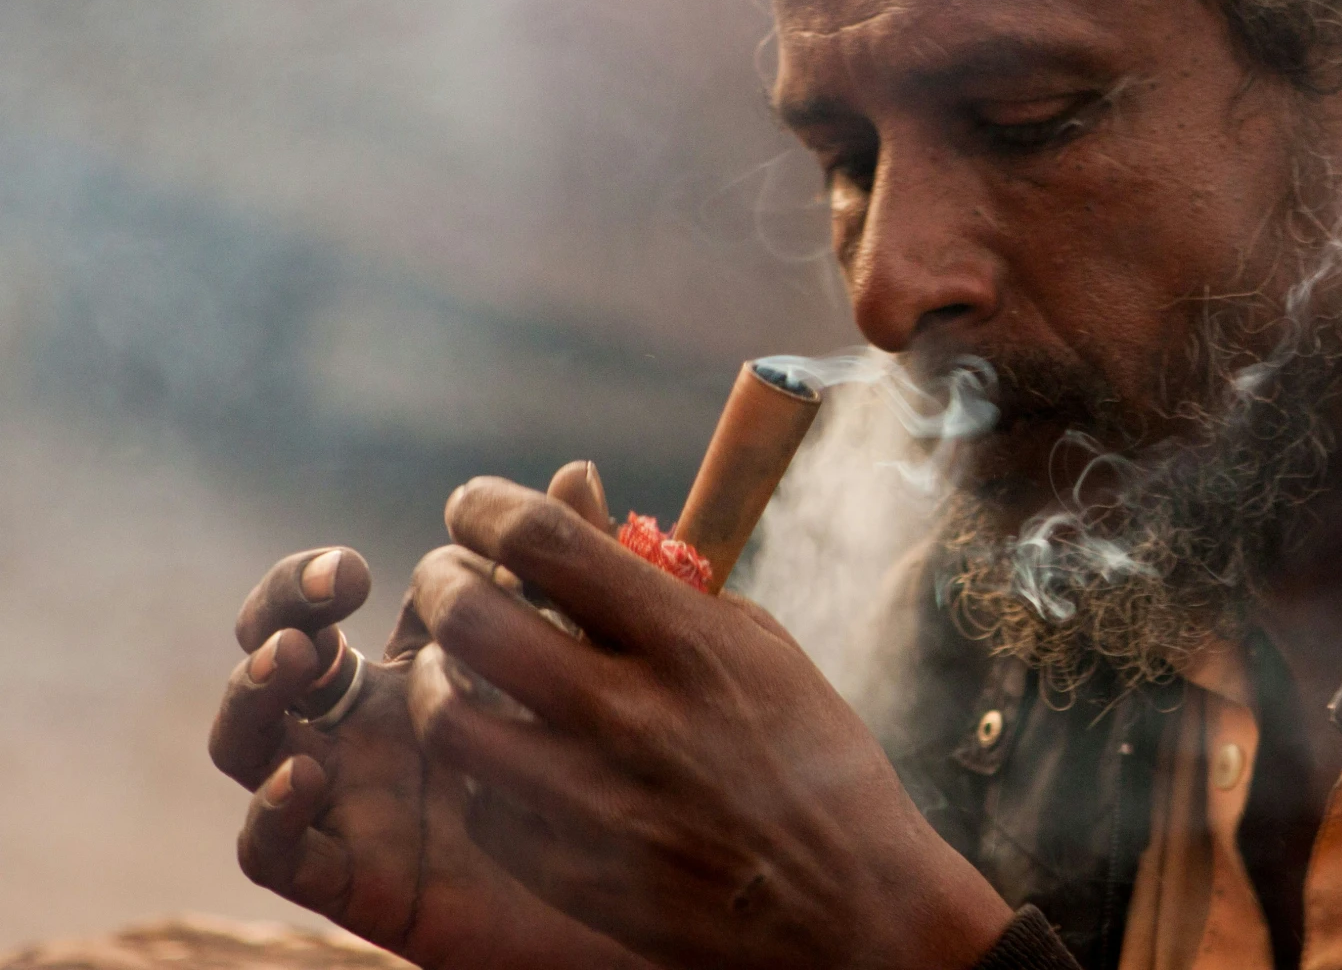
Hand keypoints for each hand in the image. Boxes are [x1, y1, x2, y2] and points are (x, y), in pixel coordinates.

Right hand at [209, 467, 655, 969]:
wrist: (653, 886)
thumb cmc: (616, 764)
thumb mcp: (590, 657)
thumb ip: (573, 573)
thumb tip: (575, 471)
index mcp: (406, 667)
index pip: (321, 606)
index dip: (312, 577)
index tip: (361, 567)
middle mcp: (363, 729)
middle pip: (270, 660)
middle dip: (275, 618)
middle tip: (323, 604)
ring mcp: (349, 800)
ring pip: (248, 746)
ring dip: (251, 698)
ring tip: (296, 662)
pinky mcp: (355, 879)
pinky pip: (274, 850)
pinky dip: (269, 810)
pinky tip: (306, 774)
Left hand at [405, 476, 1012, 969]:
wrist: (849, 902)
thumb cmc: (811, 757)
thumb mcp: (757, 645)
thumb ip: (658, 580)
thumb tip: (572, 498)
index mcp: (689, 642)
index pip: (550, 542)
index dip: (488, 508)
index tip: (473, 507)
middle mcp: (633, 714)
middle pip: (474, 619)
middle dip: (439, 580)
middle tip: (446, 578)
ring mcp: (594, 800)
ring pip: (446, 717)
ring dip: (433, 677)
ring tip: (449, 666)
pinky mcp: (568, 872)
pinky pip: (478, 802)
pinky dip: (475, 768)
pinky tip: (500, 751)